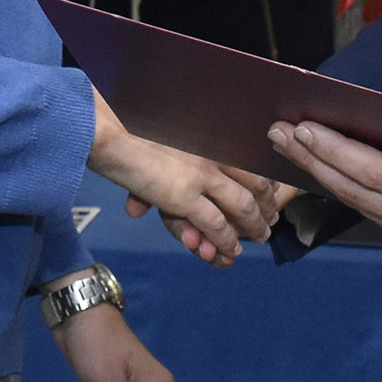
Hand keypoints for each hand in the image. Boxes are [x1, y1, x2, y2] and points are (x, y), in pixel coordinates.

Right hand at [86, 90, 276, 262]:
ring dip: (253, 226)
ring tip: (260, 238)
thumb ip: (183, 158)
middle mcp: (213, 154)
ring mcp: (202, 175)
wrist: (110, 133)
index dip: (263, 182)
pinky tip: (232, 250)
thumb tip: (184, 181)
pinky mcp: (185, 196)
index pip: (250, 162)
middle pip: (254, 184)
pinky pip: (215, 223)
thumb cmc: (131, 130)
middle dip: (265, 206)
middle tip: (271, 221)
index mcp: (213, 137)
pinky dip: (226, 239)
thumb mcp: (170, 138)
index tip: (271, 193)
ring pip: (242, 207)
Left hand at [269, 63, 381, 251]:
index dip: (337, 152)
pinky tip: (316, 164)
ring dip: (319, 174)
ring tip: (286, 145)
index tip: (304, 129)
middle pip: (356, 191)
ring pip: (356, 203)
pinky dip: (340, 185)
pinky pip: (367, 210)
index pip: (377, 173)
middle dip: (313, 160)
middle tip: (278, 132)